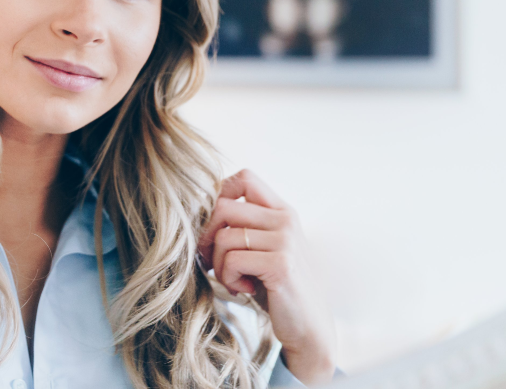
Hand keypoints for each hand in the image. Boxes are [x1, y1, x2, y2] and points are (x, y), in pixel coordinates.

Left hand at [195, 169, 337, 385]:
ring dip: (218, 264)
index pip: (244, 177)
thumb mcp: (263, 248)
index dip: (218, 195)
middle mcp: (286, 219)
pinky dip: (229, 279)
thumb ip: (244, 226)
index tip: (214, 229)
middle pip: (222, 207)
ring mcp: (286, 240)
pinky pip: (232, 260)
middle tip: (211, 261)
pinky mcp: (281, 264)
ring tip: (234, 279)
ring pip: (223, 237)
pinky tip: (245, 289)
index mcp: (282, 211)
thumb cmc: (277, 288)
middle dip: (206, 237)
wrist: (309, 328)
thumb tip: (196, 211)